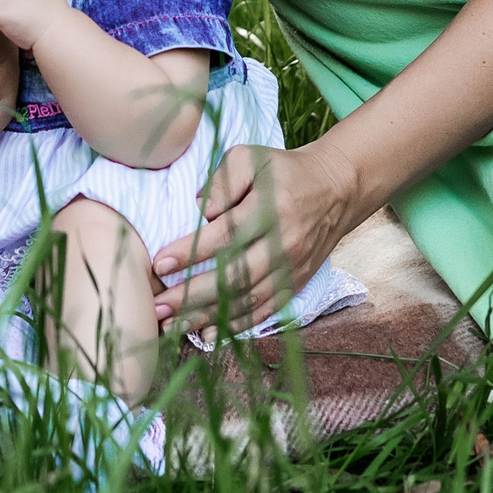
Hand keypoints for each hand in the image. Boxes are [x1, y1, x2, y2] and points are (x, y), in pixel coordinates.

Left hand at [148, 141, 367, 337]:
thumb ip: (223, 179)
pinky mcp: (296, 283)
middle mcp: (284, 244)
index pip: (225, 236)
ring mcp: (292, 268)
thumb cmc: (282, 171)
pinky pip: (265, 311)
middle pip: (234, 276)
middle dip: (192, 295)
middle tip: (157, 306)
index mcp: (270, 209)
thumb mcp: (251, 157)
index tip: (158, 265)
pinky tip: (208, 335)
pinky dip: (237, 326)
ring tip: (172, 325)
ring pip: (247, 299)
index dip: (190, 252)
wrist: (335, 189)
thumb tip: (202, 209)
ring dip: (208, 316)